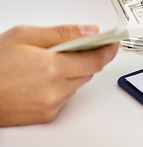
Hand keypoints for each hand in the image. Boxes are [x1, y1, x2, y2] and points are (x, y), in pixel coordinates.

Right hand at [0, 25, 118, 125]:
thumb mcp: (25, 36)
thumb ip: (63, 33)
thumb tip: (90, 30)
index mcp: (52, 67)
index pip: (96, 60)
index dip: (108, 50)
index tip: (114, 42)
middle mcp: (55, 90)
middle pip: (88, 72)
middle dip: (86, 58)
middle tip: (74, 47)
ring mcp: (51, 105)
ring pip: (77, 85)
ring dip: (72, 72)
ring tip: (48, 63)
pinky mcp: (46, 116)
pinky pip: (65, 97)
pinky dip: (61, 86)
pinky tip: (40, 79)